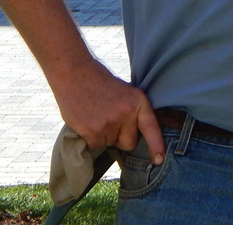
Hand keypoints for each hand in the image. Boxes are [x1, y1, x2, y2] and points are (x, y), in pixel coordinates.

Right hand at [50, 58, 165, 163]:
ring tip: (96, 115)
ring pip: (110, 144)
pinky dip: (91, 138)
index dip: (156, 145)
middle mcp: (127, 113)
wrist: (74, 73)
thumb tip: (134, 138)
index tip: (158, 160)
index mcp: (138, 101)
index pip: (151, 127)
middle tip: (109, 120)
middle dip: (120, 138)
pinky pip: (96, 146)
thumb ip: (132, 113)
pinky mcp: (92, 130)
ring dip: (103, 136)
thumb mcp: (125, 93)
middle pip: (129, 143)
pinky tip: (87, 120)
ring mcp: (109, 123)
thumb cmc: (99, 83)